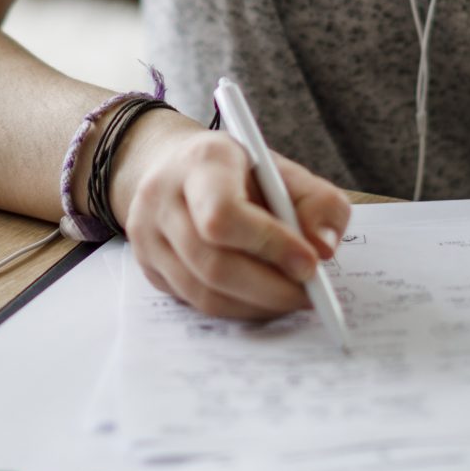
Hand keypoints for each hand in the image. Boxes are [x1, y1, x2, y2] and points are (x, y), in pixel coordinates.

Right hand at [109, 118, 349, 319]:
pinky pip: (195, 302)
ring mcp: (146, 236)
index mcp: (201, 162)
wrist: (176, 168)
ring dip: (257, 304)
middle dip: (270, 287)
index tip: (310, 263)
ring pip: (203, 292)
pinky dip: (237, 308)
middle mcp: (162, 197)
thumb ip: (318, 202)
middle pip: (212, 262)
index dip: (269, 244)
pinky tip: (262, 298)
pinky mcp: (148, 267)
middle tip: (309, 294)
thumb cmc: (237, 171)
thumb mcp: (283, 169)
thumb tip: (323, 249)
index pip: (223, 213)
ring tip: (291, 297)